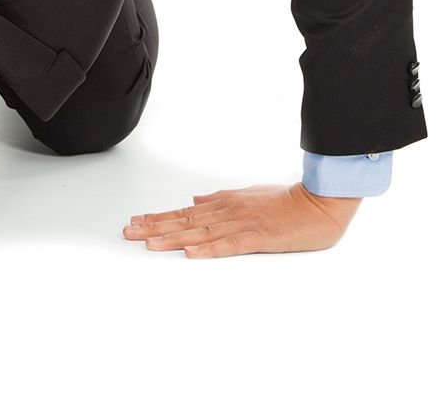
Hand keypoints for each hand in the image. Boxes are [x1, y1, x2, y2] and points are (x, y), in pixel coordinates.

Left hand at [121, 182, 361, 257]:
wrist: (318, 203)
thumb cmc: (286, 201)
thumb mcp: (247, 194)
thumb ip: (219, 199)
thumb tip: (195, 201)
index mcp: (224, 204)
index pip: (184, 212)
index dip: (158, 217)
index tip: (136, 220)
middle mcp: (227, 212)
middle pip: (185, 221)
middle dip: (154, 228)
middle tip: (128, 232)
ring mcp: (242, 224)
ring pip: (200, 233)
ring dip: (172, 238)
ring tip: (148, 243)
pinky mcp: (259, 238)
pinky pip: (229, 245)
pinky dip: (208, 249)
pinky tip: (190, 252)